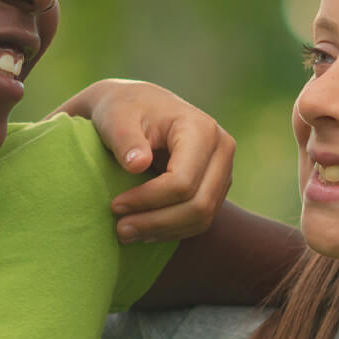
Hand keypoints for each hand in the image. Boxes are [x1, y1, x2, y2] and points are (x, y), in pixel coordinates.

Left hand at [52, 79, 234, 243]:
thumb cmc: (122, 110)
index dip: (148, 200)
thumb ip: (125, 139)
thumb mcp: (116, 118)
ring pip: (203, 217)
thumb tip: (137, 165)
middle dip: (157, 222)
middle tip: (120, 230)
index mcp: (200, 129)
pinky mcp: (216, 186)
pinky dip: (173, 230)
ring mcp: (223, 170)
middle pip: (198, 204)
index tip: (115, 206)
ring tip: (127, 233)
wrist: (135, 105)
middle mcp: (221, 149)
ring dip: (164, 231)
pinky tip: (144, 231)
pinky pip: (201, 219)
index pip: (182, 180)